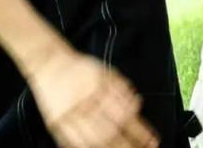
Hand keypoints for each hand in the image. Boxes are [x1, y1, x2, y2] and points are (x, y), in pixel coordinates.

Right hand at [27, 46, 158, 147]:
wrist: (49, 63)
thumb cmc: (80, 67)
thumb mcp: (104, 71)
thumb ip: (120, 88)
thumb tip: (137, 105)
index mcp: (98, 86)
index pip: (123, 113)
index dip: (139, 130)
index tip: (152, 140)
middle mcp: (84, 101)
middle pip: (110, 131)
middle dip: (129, 146)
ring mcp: (69, 115)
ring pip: (93, 140)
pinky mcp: (56, 124)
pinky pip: (73, 142)